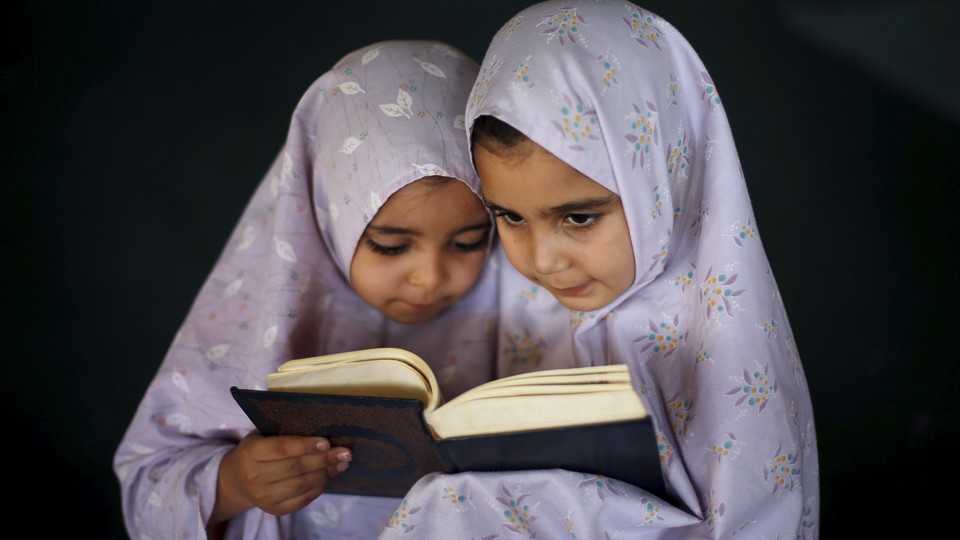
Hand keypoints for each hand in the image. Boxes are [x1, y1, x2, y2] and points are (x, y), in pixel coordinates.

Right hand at [210, 431, 350, 524]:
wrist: (237, 480)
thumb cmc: (256, 451)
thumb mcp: (262, 436)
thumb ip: (286, 433)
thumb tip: (323, 434)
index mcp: (251, 452)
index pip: (282, 449)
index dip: (305, 445)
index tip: (326, 442)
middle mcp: (255, 476)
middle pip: (296, 468)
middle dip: (324, 459)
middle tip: (345, 452)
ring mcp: (264, 496)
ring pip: (302, 485)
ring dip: (326, 473)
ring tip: (341, 463)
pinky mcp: (274, 509)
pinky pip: (303, 499)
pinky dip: (319, 487)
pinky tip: (328, 476)